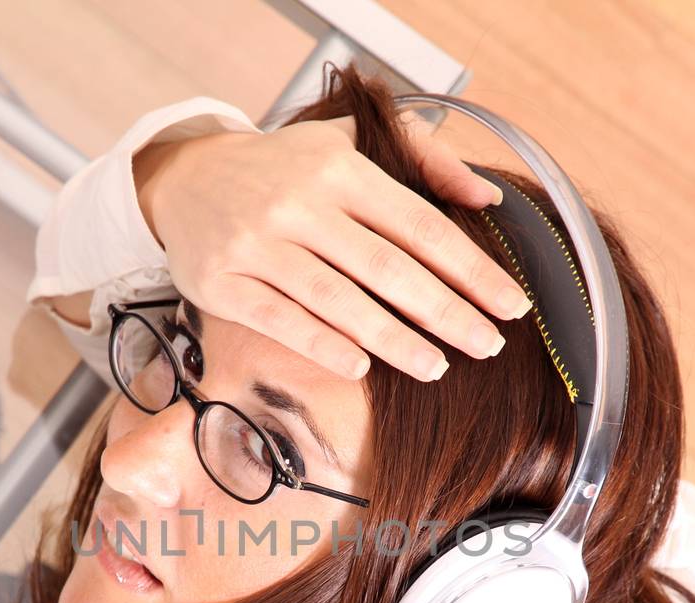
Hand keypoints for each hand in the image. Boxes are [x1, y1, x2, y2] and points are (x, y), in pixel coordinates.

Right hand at [134, 113, 532, 382]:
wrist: (183, 180)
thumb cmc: (283, 169)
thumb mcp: (348, 143)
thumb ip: (424, 158)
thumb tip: (489, 195)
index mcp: (339, 168)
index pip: (419, 224)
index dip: (470, 268)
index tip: (510, 304)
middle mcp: (298, 203)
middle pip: (386, 267)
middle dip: (445, 312)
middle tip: (488, 346)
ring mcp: (257, 245)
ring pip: (337, 300)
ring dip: (394, 339)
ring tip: (437, 367)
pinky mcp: (223, 283)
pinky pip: (282, 320)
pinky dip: (324, 345)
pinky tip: (362, 368)